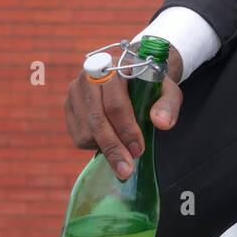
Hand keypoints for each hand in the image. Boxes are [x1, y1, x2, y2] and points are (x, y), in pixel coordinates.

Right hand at [63, 45, 184, 180]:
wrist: (132, 74)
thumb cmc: (150, 84)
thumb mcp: (167, 90)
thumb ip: (168, 105)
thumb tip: (162, 124)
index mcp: (114, 67)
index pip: (115, 105)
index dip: (126, 130)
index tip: (138, 150)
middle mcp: (89, 75)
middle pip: (97, 121)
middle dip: (113, 148)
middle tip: (126, 169)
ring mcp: (75, 90)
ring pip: (85, 132)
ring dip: (105, 148)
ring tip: (124, 150)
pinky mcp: (68, 104)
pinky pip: (77, 136)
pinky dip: (94, 146)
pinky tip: (110, 140)